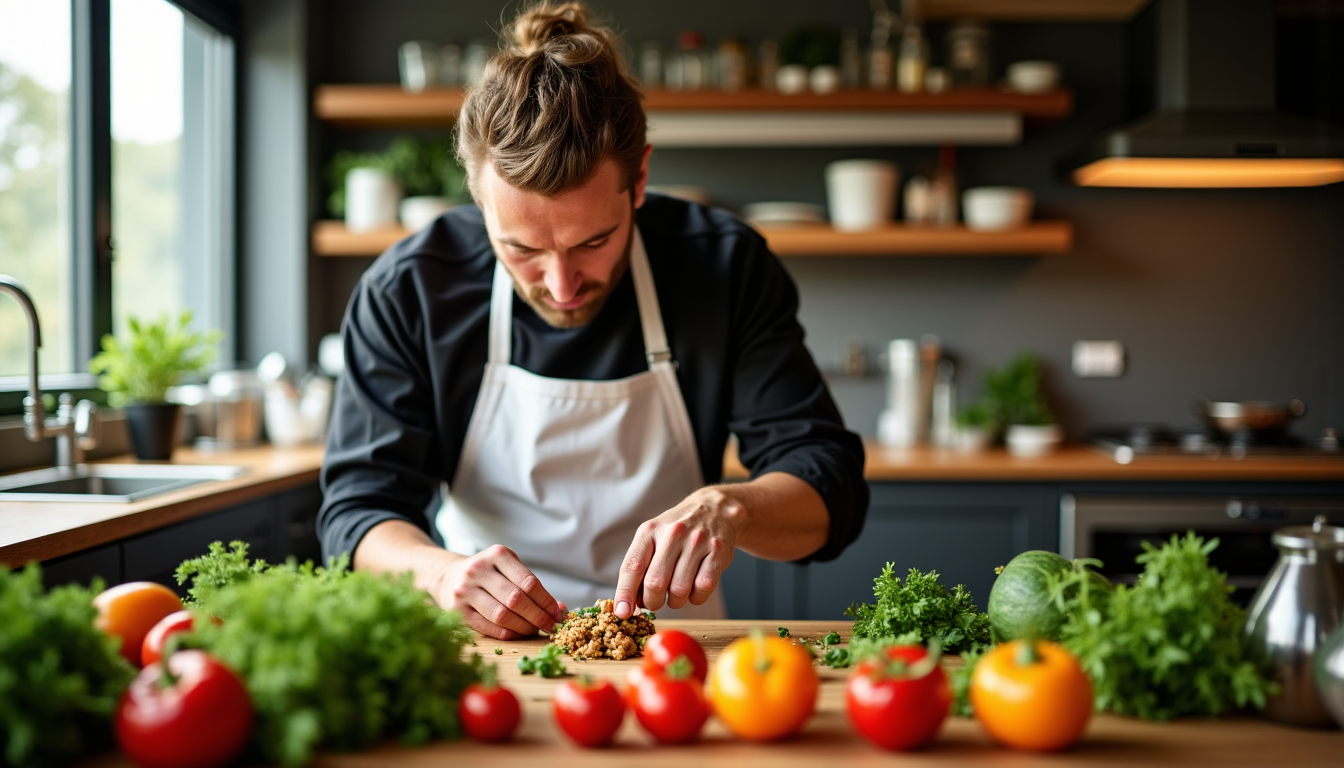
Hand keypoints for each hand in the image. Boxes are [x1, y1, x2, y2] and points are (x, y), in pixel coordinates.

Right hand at [433, 544, 566, 639]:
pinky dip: (508, 633)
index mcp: (497, 554)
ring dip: (524, 627)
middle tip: (551, 626)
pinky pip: (488, 627)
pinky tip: (518, 633)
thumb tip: (560, 610)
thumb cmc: (489, 574)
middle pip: (516, 599)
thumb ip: (532, 587)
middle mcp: (478, 570)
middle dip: (538, 616)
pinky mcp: (456, 610)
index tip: (559, 614)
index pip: (529, 582)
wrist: (448, 576)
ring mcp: (465, 590)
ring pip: (502, 615)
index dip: (547, 601)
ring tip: (535, 630)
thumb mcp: (508, 568)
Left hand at [613, 487, 744, 618]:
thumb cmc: (676, 532)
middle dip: (652, 601)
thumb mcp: (653, 538)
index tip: (622, 613)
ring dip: (675, 601)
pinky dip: (696, 597)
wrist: (714, 509)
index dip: (625, 593)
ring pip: (680, 590)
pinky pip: (703, 587)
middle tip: (655, 601)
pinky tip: (694, 589)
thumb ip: (640, 567)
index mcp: (649, 531)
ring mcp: (697, 542)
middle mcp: (673, 533)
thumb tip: (630, 603)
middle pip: (655, 583)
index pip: (632, 566)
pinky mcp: (718, 551)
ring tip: (676, 593)